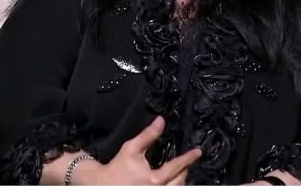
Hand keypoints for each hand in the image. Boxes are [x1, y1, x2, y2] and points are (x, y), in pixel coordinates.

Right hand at [78, 116, 201, 184]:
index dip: (188, 158)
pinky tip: (171, 181)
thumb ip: (148, 135)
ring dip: (181, 180)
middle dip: (185, 170)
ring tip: (181, 171)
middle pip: (180, 181)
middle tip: (188, 161)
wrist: (103, 185)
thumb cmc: (117, 167)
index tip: (198, 152)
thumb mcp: (131, 148)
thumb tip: (161, 121)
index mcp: (154, 179)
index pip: (177, 167)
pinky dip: (172, 185)